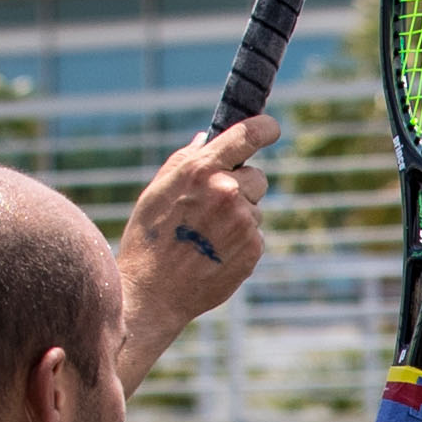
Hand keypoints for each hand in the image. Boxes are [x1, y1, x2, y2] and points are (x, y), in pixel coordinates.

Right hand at [117, 116, 276, 361]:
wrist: (153, 293)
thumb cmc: (149, 238)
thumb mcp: (158, 191)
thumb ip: (185, 160)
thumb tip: (207, 139)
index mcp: (202, 169)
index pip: (248, 135)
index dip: (266, 128)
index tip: (271, 128)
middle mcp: (228, 191)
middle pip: (258, 177)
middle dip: (242, 187)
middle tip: (215, 207)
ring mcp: (244, 222)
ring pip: (256, 209)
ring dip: (240, 217)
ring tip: (207, 237)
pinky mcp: (254, 248)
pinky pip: (255, 234)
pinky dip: (241, 241)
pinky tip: (215, 252)